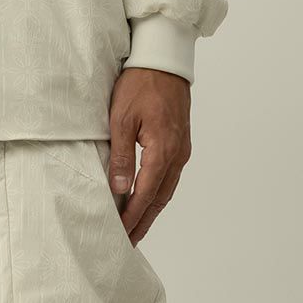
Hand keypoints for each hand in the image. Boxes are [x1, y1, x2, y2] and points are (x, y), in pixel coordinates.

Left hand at [107, 66, 191, 244]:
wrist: (164, 60)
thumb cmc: (140, 85)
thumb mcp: (121, 120)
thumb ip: (120, 157)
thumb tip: (119, 189)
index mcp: (162, 150)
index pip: (145, 195)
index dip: (132, 217)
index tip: (120, 234)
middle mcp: (177, 154)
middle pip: (160, 199)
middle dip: (143, 222)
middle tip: (129, 242)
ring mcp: (182, 149)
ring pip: (167, 190)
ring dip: (151, 210)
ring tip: (136, 227)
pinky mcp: (181, 143)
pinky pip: (170, 176)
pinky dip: (158, 193)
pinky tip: (147, 199)